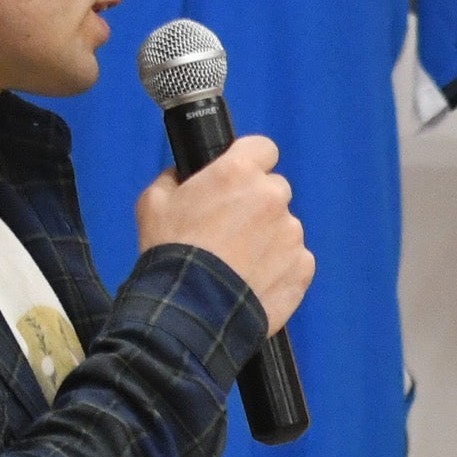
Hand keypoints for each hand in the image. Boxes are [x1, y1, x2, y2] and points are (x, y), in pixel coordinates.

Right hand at [137, 133, 311, 338]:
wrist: (191, 308)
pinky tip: (253, 279)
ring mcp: (292, 233)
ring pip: (284, 226)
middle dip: (256, 203)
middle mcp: (272, 197)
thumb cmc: (170, 250)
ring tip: (239, 261)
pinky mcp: (303, 267)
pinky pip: (295, 259)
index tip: (240, 178)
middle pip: (274, 189)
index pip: (263, 148)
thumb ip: (175, 178)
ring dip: (268, 237)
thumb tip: (183, 174)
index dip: (251, 161)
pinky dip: (280, 266)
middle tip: (231, 228)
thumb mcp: (153, 202)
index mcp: (239, 172)